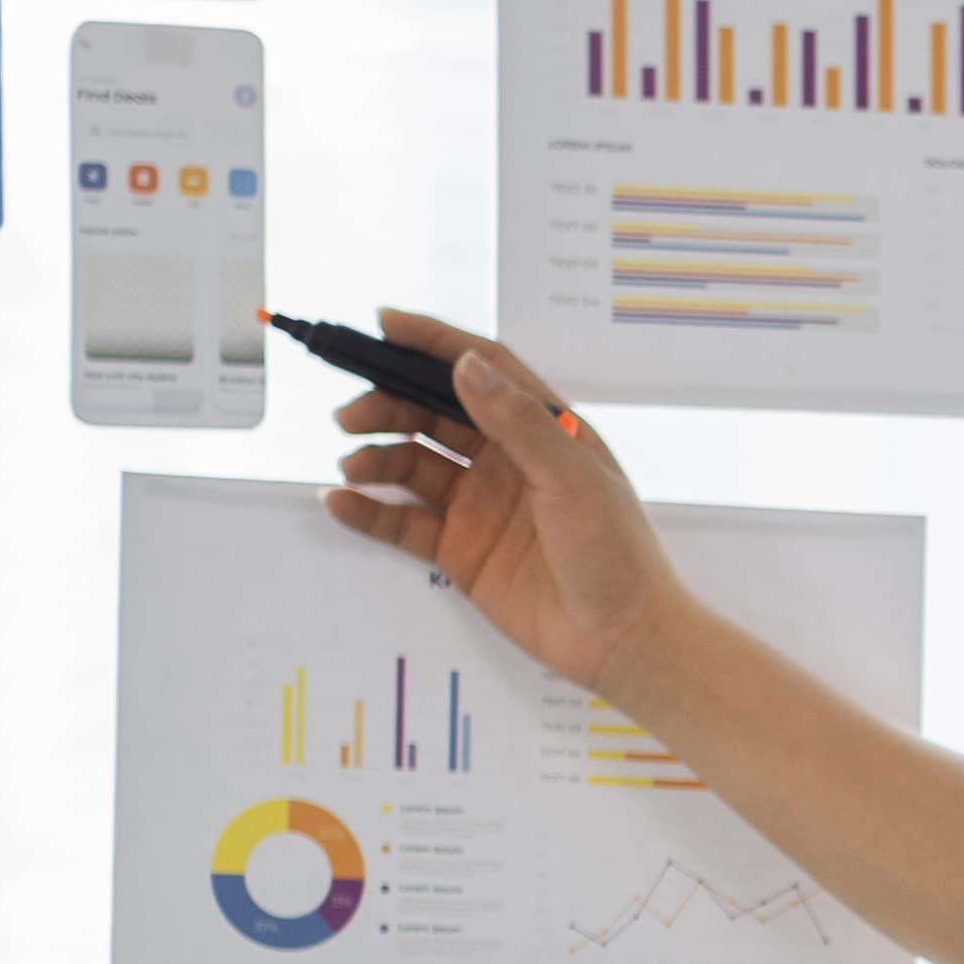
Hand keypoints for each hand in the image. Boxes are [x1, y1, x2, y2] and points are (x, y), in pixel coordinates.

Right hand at [315, 307, 678, 690]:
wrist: (622, 640)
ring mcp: (480, 505)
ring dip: (376, 456)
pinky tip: (340, 501)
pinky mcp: (459, 550)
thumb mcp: (571, 478)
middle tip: (352, 412)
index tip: (384, 324)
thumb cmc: (617, 554)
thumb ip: (517, 421)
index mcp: (544, 429)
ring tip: (353, 464)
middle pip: (434, 413)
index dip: (434, 343)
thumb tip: (464, 365)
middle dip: (389, 404)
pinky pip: (402, 521)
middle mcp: (507, 460)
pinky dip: (368, 509)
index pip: (482, 369)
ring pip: (412, 464)